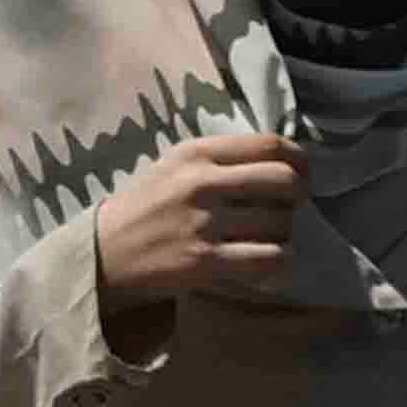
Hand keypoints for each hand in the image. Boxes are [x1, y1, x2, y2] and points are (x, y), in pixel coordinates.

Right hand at [88, 133, 328, 348]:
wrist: (105, 251)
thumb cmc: (148, 205)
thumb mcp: (176, 165)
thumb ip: (223, 158)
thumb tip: (283, 161)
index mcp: (196, 152)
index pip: (270, 144)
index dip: (299, 160)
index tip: (300, 174)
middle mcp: (201, 183)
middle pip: (284, 181)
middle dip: (298, 196)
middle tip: (289, 207)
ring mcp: (203, 223)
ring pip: (280, 223)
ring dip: (284, 233)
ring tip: (268, 236)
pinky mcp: (205, 261)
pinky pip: (269, 259)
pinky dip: (278, 262)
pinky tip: (267, 261)